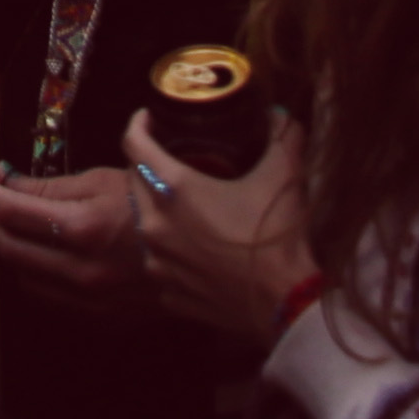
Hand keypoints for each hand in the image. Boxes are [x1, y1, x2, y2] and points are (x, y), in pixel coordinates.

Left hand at [0, 161, 164, 312]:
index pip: (12, 211)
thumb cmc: (178, 204)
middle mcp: (80, 269)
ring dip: (12, 250)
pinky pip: (52, 298)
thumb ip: (62, 179)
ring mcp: (92, 298)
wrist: (226, 260)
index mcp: (83, 227)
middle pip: (10, 248)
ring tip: (14, 227)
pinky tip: (45, 256)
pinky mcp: (104, 315)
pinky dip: (37, 274)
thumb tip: (13, 177)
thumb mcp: (120, 175)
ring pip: (26, 278)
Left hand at [120, 108, 315, 343]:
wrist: (285, 304)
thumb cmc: (277, 236)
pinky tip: (193, 247)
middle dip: (147, 165)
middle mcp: (154, 224)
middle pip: (133, 181)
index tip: (150, 118)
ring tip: (181, 204)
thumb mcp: (282, 176)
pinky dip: (170, 249)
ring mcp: (157, 263)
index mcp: (172, 188)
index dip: (138, 124)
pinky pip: (159, 261)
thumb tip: (279, 113)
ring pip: (141, 223)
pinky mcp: (168, 292)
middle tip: (170, 158)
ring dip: (156, 209)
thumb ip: (281, 136)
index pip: (134, 143)